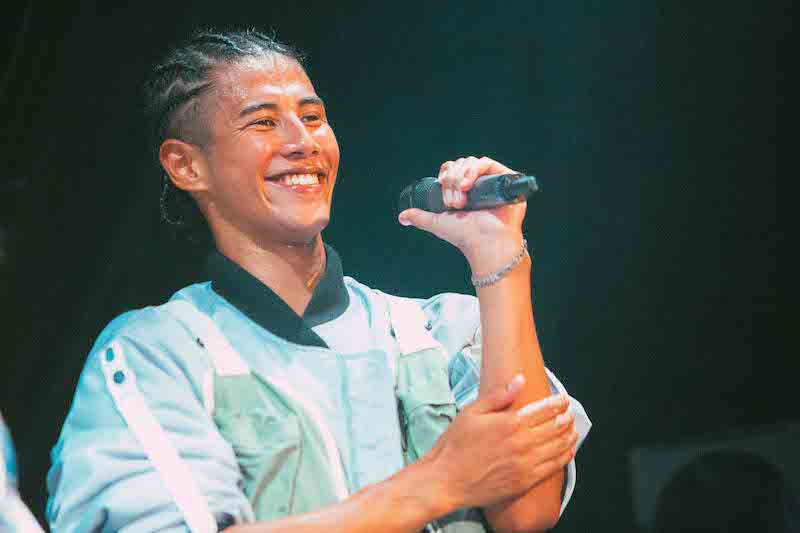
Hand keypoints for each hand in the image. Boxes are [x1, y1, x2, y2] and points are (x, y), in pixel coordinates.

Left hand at [397, 156, 527, 272]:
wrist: (485, 242)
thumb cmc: (465, 235)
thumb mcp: (438, 223)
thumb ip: (421, 218)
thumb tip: (402, 216)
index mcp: (464, 190)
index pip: (451, 170)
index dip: (445, 176)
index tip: (443, 190)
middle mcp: (478, 183)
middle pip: (459, 165)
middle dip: (451, 179)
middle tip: (454, 201)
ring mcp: (492, 180)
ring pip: (471, 162)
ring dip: (461, 176)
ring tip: (462, 197)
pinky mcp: (505, 178)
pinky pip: (487, 163)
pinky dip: (474, 170)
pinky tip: (469, 184)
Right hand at [423, 375, 577, 511]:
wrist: (447, 480)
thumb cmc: (455, 444)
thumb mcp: (471, 412)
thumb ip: (498, 396)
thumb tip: (520, 379)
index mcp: (510, 423)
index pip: (545, 409)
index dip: (558, 402)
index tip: (563, 399)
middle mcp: (522, 443)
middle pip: (556, 427)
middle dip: (566, 417)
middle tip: (570, 412)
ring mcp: (526, 464)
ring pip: (559, 447)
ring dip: (569, 436)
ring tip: (573, 429)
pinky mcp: (525, 482)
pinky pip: (553, 467)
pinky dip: (565, 456)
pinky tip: (568, 450)